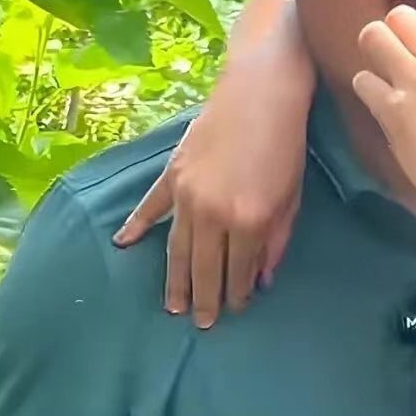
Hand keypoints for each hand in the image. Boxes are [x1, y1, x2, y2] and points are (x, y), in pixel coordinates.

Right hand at [113, 93, 304, 328]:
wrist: (260, 92)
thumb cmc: (285, 145)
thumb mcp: (291, 199)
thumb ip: (276, 242)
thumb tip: (261, 280)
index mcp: (249, 222)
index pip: (239, 272)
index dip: (237, 294)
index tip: (235, 309)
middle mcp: (214, 215)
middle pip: (204, 269)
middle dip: (205, 299)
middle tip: (202, 324)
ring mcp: (188, 195)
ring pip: (177, 249)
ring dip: (175, 280)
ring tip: (173, 306)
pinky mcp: (173, 175)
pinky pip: (151, 207)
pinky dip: (136, 226)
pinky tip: (124, 244)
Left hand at [353, 5, 415, 232]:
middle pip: (401, 16)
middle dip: (397, 32)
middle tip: (399, 52)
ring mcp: (415, 83)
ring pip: (374, 36)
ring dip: (375, 50)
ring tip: (382, 68)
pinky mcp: (391, 109)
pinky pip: (363, 80)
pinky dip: (367, 88)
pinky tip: (379, 100)